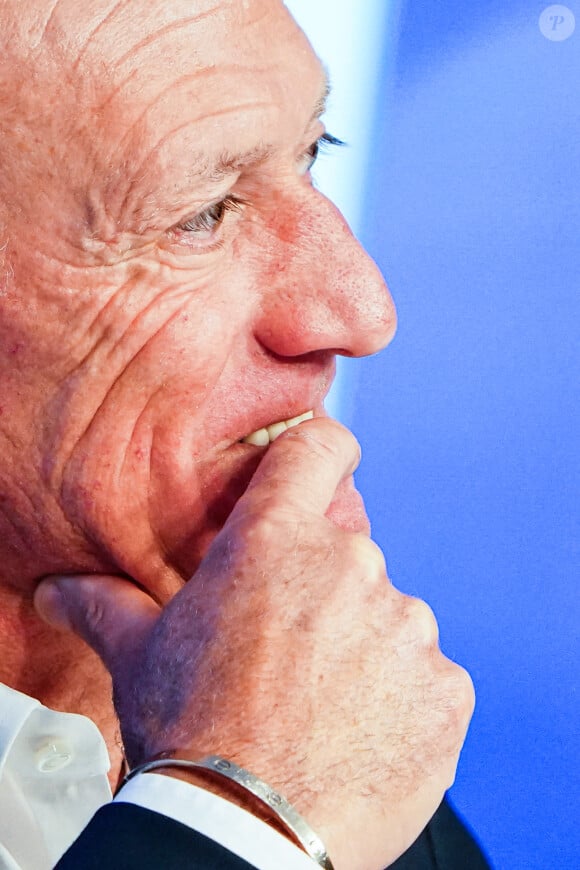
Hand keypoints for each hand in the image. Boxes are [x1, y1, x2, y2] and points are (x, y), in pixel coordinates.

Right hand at [34, 418, 473, 869]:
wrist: (247, 836)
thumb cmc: (191, 734)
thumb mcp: (138, 656)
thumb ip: (105, 604)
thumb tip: (58, 589)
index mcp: (275, 539)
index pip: (318, 448)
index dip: (320, 450)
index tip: (321, 465)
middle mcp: (351, 564)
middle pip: (347, 553)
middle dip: (321, 591)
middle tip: (286, 652)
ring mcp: (407, 625)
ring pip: (388, 617)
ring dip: (362, 648)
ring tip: (320, 705)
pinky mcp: (445, 687)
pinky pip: (425, 677)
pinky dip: (401, 699)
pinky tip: (360, 736)